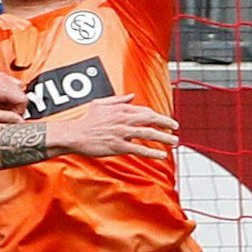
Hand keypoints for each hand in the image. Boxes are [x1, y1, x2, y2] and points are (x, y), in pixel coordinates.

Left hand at [0, 73, 27, 123]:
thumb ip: (5, 118)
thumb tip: (20, 121)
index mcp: (0, 86)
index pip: (23, 99)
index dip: (19, 111)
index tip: (11, 117)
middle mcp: (1, 78)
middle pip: (21, 94)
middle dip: (16, 106)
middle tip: (3, 113)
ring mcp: (0, 76)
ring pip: (18, 91)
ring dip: (12, 101)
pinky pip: (12, 87)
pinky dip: (8, 96)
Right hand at [55, 95, 177, 159]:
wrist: (75, 134)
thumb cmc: (87, 120)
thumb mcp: (101, 103)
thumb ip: (118, 99)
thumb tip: (132, 96)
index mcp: (121, 109)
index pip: (145, 111)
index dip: (157, 116)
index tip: (165, 120)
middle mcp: (124, 119)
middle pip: (151, 119)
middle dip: (166, 123)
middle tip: (176, 127)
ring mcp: (122, 132)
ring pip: (148, 133)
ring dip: (164, 137)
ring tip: (174, 141)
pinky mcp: (118, 146)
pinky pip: (139, 149)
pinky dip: (152, 152)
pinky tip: (161, 155)